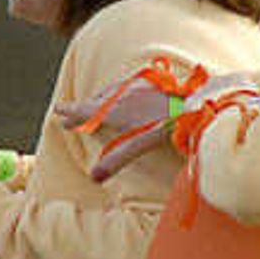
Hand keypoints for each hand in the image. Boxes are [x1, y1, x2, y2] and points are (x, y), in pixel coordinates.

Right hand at [77, 67, 259, 181]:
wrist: (202, 100)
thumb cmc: (171, 122)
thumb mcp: (141, 142)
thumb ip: (118, 158)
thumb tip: (94, 177)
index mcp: (116, 106)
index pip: (87, 109)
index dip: (72, 112)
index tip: (57, 111)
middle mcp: (124, 92)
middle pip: (97, 99)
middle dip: (84, 107)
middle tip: (70, 115)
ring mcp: (140, 84)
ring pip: (112, 91)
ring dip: (101, 99)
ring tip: (95, 106)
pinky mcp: (155, 81)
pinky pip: (127, 86)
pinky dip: (117, 93)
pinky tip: (127, 96)